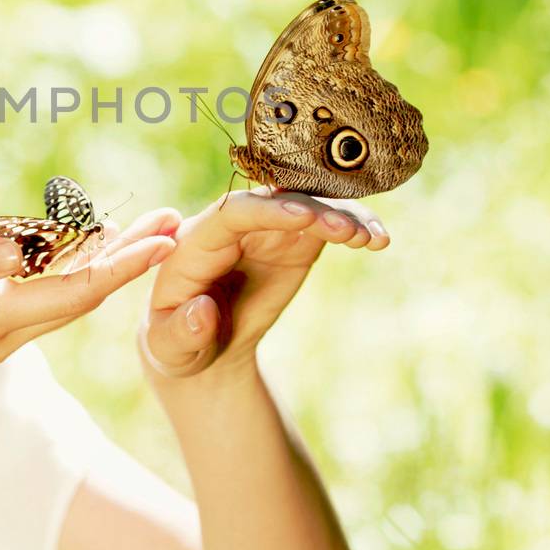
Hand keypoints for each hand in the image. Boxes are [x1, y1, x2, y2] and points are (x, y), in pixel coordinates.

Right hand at [0, 207, 180, 412]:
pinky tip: (79, 249)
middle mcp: (4, 333)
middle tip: (174, 219)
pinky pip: (43, 299)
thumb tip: (15, 244)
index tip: (167, 239)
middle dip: (132, 258)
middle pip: (84, 294)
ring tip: (145, 229)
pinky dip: (72, 272)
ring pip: (66, 297)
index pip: (74, 291)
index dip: (124, 264)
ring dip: (107, 264)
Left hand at [138, 188, 388, 383]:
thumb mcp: (172, 348)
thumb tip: (203, 311)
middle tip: (349, 232)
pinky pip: (324, 223)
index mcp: (195, 243)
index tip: (304, 216)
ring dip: (341, 215)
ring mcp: (265, 229)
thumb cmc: (179, 344)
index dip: (267, 210)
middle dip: (313, 211)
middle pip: (275, 202)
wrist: (206, 344)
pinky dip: (352, 226)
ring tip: (372, 238)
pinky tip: (378, 239)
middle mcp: (231, 226)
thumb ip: (182, 332)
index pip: (231, 213)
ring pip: (306, 206)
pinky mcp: (292, 239)